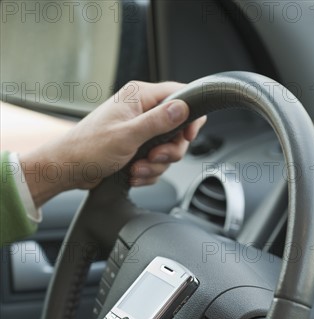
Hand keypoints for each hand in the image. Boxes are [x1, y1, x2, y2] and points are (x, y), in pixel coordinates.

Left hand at [20, 81, 205, 205]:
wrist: (69, 169)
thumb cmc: (89, 148)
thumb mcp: (128, 135)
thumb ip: (158, 121)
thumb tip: (183, 108)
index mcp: (140, 96)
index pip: (180, 94)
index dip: (190, 116)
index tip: (187, 136)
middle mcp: (141, 111)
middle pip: (177, 130)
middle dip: (169, 151)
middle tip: (153, 157)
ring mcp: (139, 131)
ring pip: (167, 150)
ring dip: (155, 166)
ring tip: (136, 169)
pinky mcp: (136, 149)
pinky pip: (156, 162)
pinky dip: (147, 172)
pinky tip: (132, 174)